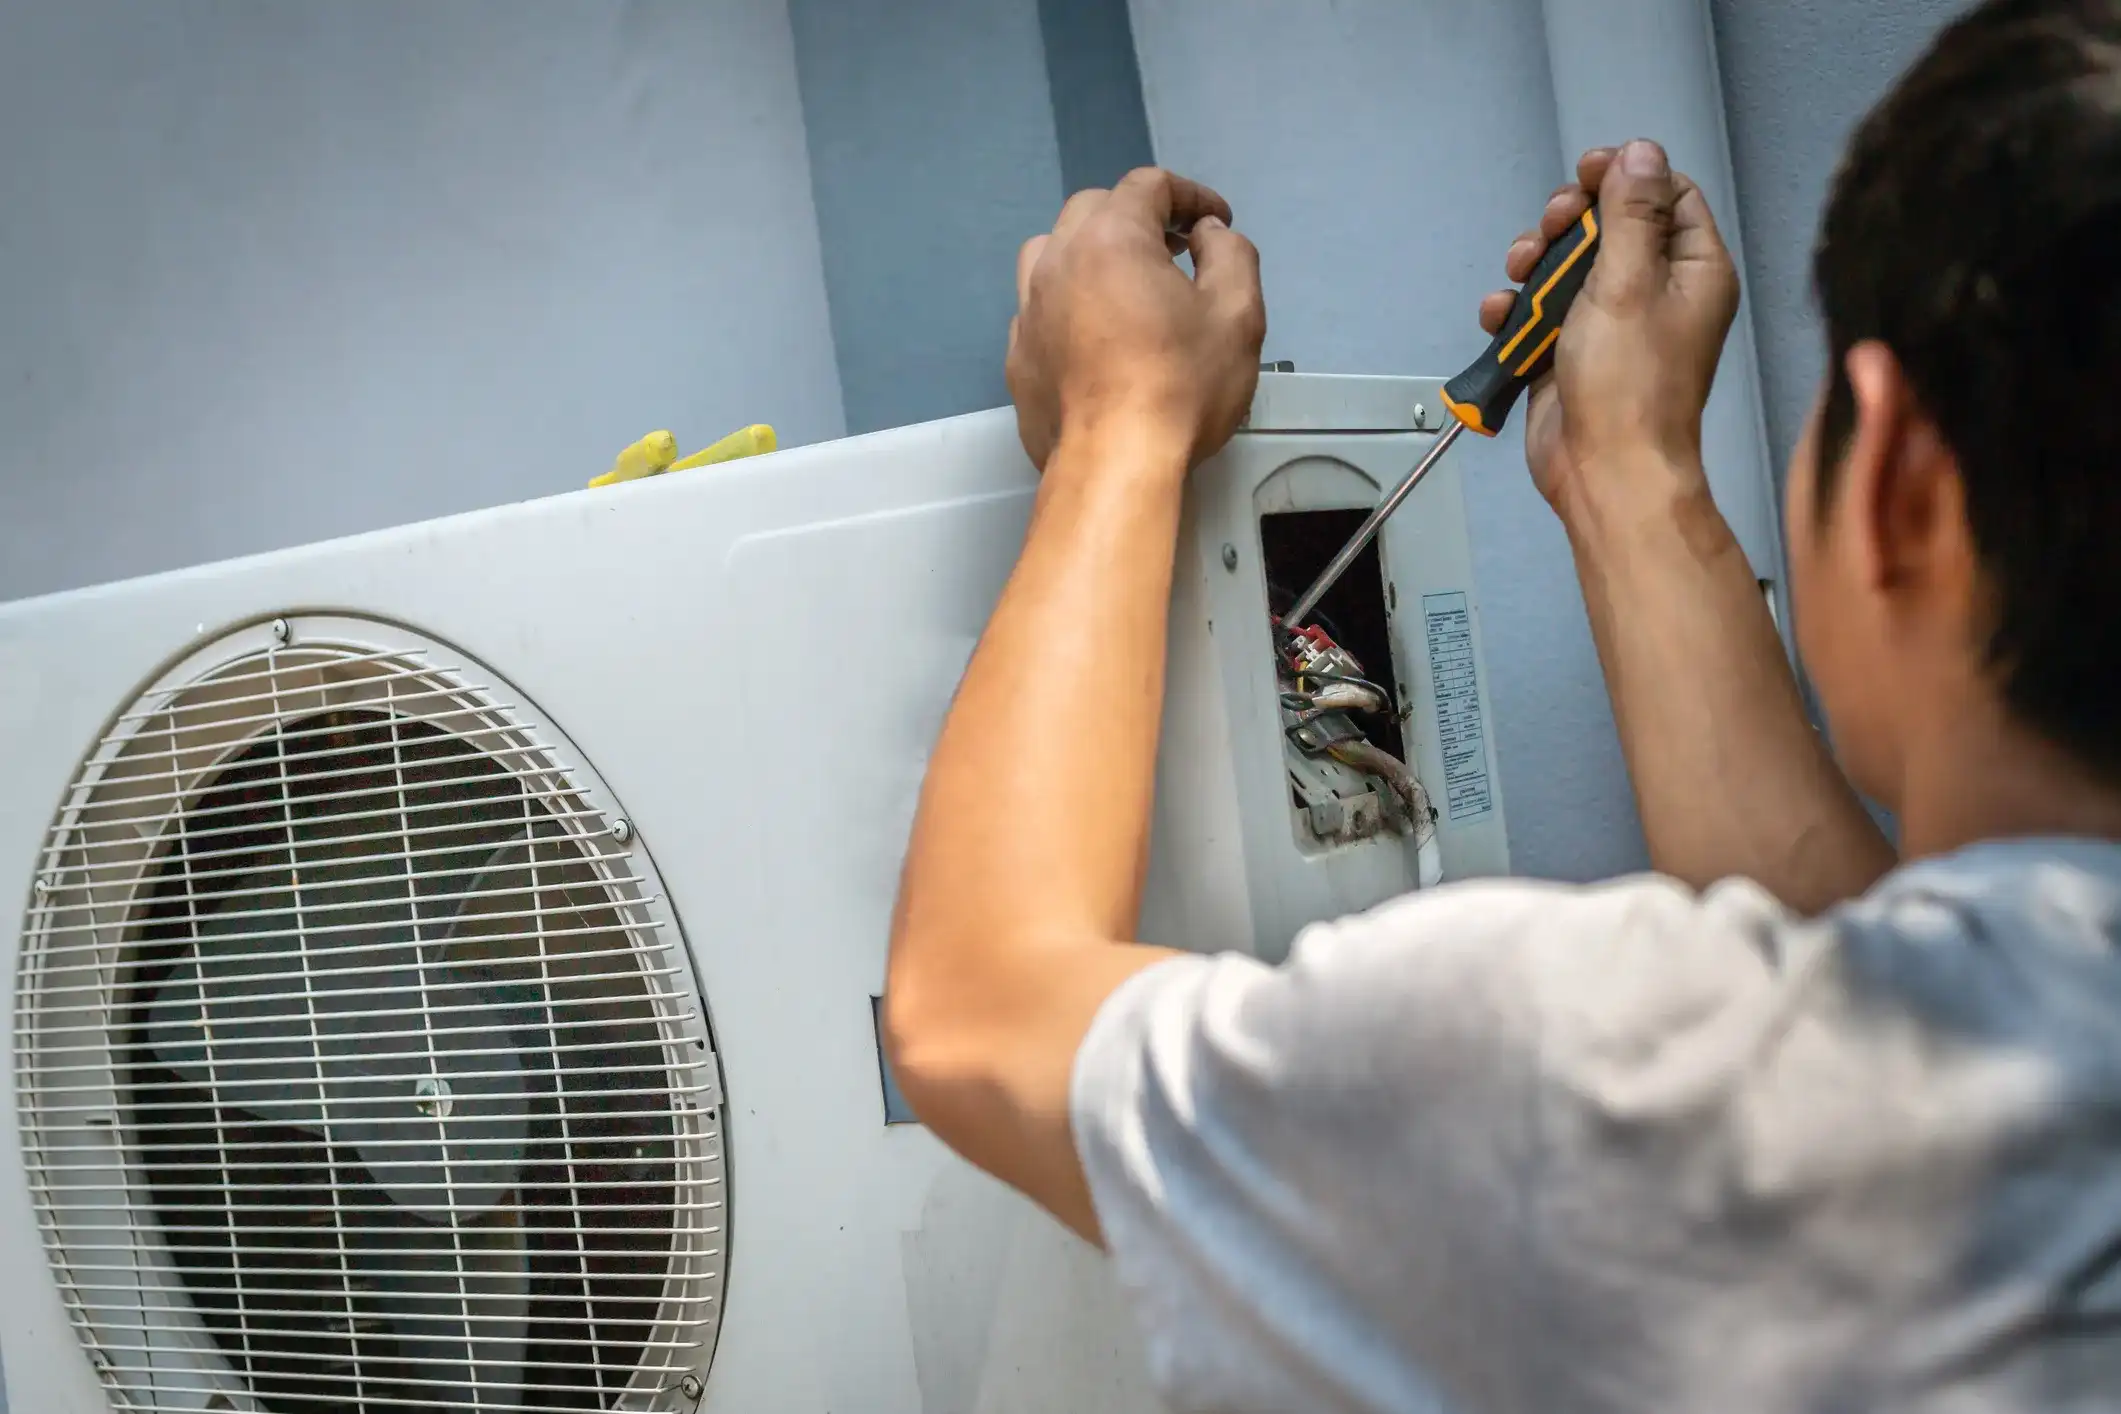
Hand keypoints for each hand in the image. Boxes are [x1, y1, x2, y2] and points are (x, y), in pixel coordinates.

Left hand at [1008, 168, 1265, 472]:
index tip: (1217, 222)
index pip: (1150, 185)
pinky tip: (1094, 333)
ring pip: (1052, 250)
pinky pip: (1039, 306)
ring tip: (1124, 282)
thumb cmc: (1181, 385)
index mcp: (1111, 237)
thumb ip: (1230, 253)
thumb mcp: (1237, 312)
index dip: (1191, 195)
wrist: (1113, 464)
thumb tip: (1206, 235)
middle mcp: (1058, 260)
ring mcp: (1028, 309)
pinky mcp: (1018, 355)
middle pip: (1095, 208)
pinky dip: (1068, 301)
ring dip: (1092, 251)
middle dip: (1140, 217)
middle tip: (1178, 249)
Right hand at [1480, 140, 1737, 517]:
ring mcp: (1611, 324)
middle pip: (1609, 226)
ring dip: (1535, 263)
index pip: (1668, 197)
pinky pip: (1539, 314)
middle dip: (1569, 221)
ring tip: (1519, 275)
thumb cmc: (1630, 384)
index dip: (1626, 177)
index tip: (1588, 173)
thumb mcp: (1628, 281)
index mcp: (1693, 271)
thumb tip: (1640, 152)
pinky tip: (1502, 316)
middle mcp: (1657, 293)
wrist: (1602, 470)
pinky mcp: (1570, 353)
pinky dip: (1516, 310)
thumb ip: (1630, 213)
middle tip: (1551, 228)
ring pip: (1567, 267)